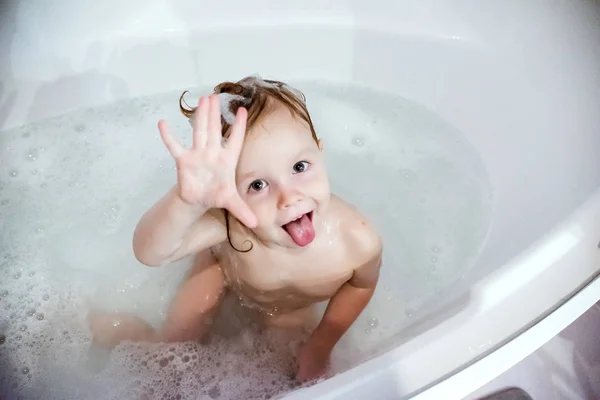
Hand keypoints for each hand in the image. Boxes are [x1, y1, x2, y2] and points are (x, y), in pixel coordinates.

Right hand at [158, 95, 256, 227]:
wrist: (199, 199)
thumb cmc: (216, 195)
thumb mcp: (231, 203)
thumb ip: (242, 211)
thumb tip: (256, 225)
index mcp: (227, 160)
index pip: (236, 141)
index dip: (239, 127)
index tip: (242, 111)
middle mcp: (213, 153)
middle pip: (215, 130)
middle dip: (215, 114)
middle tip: (215, 95)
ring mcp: (198, 155)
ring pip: (199, 132)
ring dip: (200, 117)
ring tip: (202, 100)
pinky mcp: (183, 161)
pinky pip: (174, 147)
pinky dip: (168, 137)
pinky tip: (162, 123)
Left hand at [295, 341, 330, 381]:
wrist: (321, 346)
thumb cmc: (307, 350)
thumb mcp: (299, 356)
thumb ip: (298, 363)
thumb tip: (299, 365)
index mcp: (304, 374)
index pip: (299, 378)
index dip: (298, 374)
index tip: (297, 370)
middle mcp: (312, 376)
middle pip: (307, 378)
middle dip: (305, 374)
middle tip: (303, 368)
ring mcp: (320, 372)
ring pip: (314, 374)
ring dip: (312, 371)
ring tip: (310, 365)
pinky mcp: (325, 367)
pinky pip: (319, 370)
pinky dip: (317, 367)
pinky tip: (316, 362)